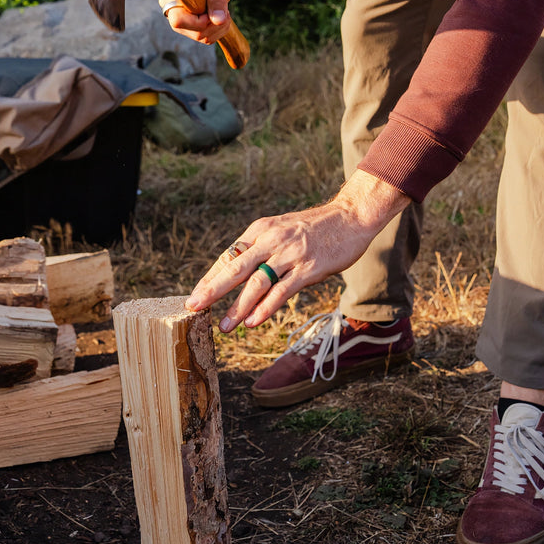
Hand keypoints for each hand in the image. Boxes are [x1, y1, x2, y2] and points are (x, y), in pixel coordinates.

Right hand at [159, 0, 239, 45]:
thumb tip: (218, 20)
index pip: (178, 20)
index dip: (199, 20)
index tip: (209, 6)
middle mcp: (173, 11)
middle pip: (194, 32)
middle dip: (214, 23)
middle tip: (224, 8)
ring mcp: (182, 22)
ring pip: (202, 37)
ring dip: (220, 27)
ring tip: (224, 10)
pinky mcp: (191, 28)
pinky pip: (207, 38)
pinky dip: (219, 30)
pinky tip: (221, 16)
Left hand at [185, 171, 411, 329]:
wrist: (350, 217)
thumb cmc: (315, 228)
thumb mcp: (281, 230)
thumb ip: (261, 248)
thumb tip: (237, 273)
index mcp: (260, 230)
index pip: (228, 256)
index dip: (210, 277)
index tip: (195, 296)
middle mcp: (271, 240)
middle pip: (235, 267)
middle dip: (212, 289)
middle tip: (193, 307)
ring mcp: (290, 254)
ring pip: (256, 283)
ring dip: (238, 307)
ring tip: (225, 326)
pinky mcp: (309, 268)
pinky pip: (282, 290)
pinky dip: (265, 307)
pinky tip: (253, 321)